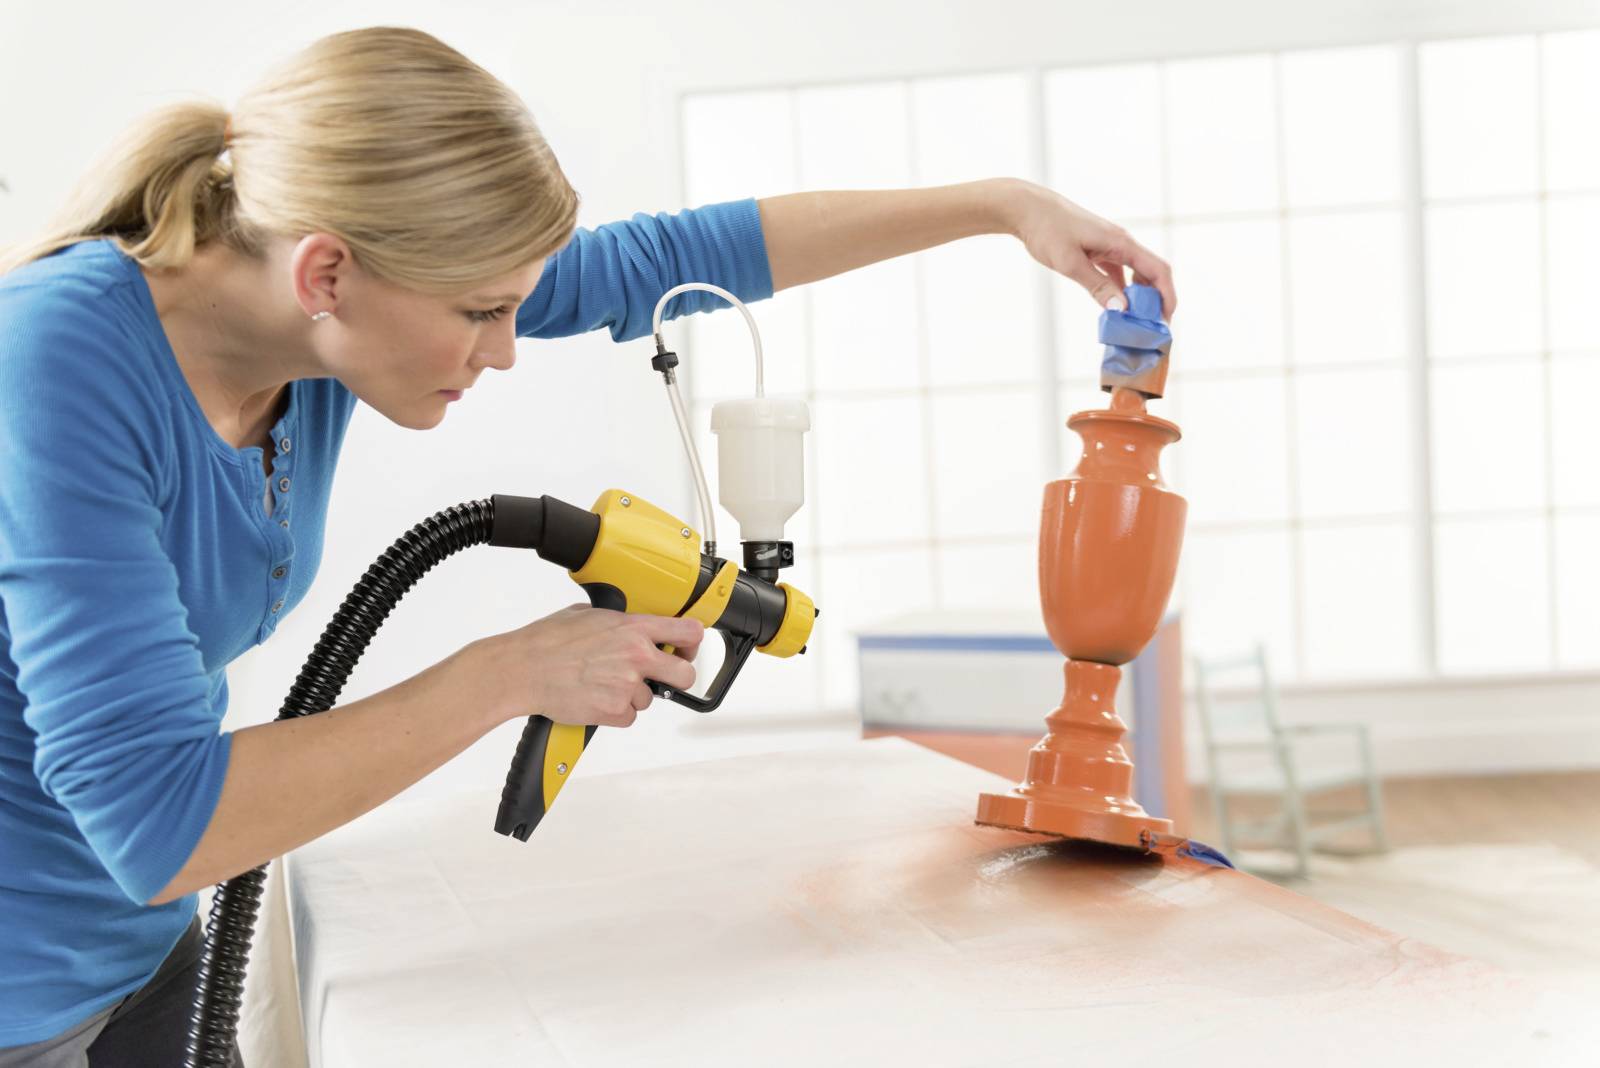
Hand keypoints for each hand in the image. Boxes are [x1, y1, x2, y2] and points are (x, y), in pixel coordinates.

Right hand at [472, 605, 703, 727]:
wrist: (523, 669)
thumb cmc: (547, 642)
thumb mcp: (588, 615)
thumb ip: (617, 621)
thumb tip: (627, 625)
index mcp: (634, 628)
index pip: (688, 631)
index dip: (692, 643)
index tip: (686, 648)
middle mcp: (637, 656)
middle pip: (685, 675)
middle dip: (677, 678)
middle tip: (660, 677)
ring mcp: (628, 686)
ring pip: (649, 698)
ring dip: (632, 695)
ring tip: (601, 684)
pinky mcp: (615, 711)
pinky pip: (629, 716)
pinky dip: (616, 712)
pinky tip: (595, 698)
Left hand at [998, 178, 1176, 317]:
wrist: (1027, 209)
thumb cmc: (1048, 230)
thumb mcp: (1071, 263)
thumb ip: (1097, 286)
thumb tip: (1122, 309)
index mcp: (1121, 243)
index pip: (1158, 270)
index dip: (1167, 295)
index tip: (1166, 320)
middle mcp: (1121, 243)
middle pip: (1151, 273)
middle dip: (1155, 300)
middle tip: (1150, 328)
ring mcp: (1110, 246)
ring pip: (1134, 273)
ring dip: (1138, 296)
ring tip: (1134, 322)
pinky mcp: (1097, 250)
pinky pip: (1117, 272)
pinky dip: (1120, 289)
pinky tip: (1115, 306)